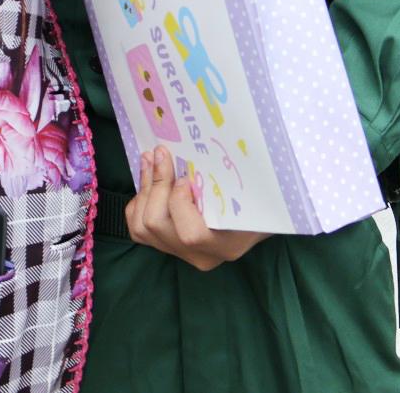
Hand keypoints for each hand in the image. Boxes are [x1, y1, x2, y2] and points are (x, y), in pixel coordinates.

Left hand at [124, 146, 269, 271]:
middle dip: (155, 184)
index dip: (180, 203)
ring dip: (144, 188)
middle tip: (161, 153)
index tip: (186, 176)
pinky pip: (137, 228)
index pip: (190, 235)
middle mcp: (201, 256)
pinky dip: (139, 201)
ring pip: (142, 227)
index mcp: (226, 245)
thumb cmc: (261, 201)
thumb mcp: (258, 192)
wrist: (255, 220)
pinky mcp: (166, 246)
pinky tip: (149, 178)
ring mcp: (181, 254)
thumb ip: (240, 180)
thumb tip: (223, 144)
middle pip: (157, 225)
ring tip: (151, 159)